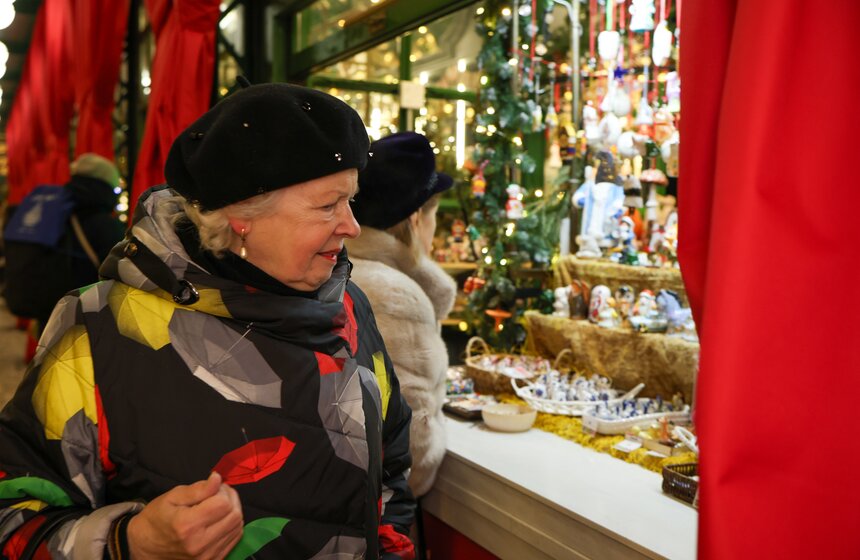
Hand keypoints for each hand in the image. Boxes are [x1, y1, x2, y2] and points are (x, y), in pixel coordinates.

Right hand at [127, 472, 243, 558]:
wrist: (146, 547)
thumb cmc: (157, 519)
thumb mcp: (172, 497)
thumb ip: (198, 489)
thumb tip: (218, 478)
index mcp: (187, 526)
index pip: (223, 504)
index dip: (222, 491)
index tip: (213, 487)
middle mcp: (200, 544)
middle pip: (235, 515)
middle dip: (230, 499)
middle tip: (218, 493)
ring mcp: (208, 556)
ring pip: (238, 527)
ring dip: (233, 511)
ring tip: (218, 505)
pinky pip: (235, 538)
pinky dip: (232, 525)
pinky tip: (220, 519)